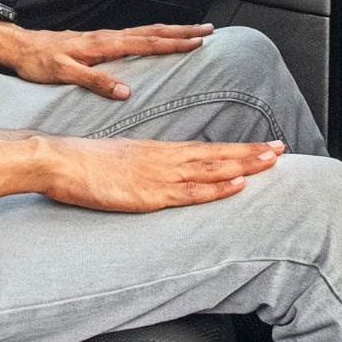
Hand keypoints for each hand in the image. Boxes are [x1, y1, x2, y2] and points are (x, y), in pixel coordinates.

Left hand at [0, 21, 212, 98]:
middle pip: (153, 32)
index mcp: (103, 44)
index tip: (197, 42)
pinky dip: (153, 34)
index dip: (173, 43)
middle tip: (208, 30)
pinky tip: (158, 39)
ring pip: (146, 31)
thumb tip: (125, 91)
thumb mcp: (63, 73)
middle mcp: (107, 37)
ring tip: (192, 31)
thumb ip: (94, 81)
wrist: (18, 47)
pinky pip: (134, 35)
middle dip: (182, 31)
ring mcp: (104, 37)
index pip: (146, 43)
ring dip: (171, 30)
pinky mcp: (99, 41)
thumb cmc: (37, 61)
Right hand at [38, 135, 283, 212]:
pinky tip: (237, 184)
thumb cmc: (84, 162)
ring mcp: (159, 176)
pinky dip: (217, 187)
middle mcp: (165, 159)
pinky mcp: (149, 194)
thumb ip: (144, 166)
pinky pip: (190, 192)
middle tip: (282, 149)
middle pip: (216, 155)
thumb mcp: (121, 160)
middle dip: (251, 153)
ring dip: (244, 165)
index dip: (237, 149)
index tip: (262, 146)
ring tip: (272, 160)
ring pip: (211, 170)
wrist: (60, 160)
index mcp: (158, 151)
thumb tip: (161, 173)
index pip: (207, 149)